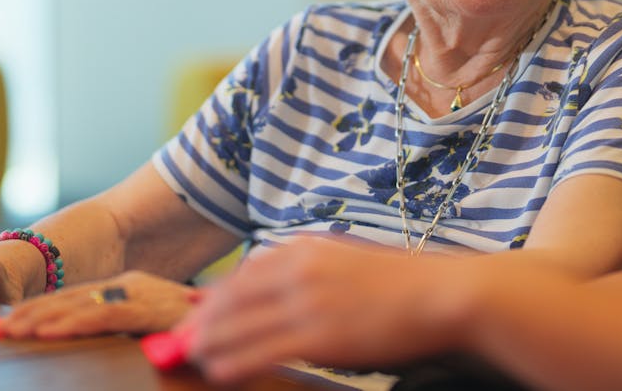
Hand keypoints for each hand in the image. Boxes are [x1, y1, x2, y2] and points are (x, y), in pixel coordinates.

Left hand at [0, 270, 198, 337]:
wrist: (238, 319)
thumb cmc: (197, 327)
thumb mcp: (155, 326)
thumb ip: (128, 327)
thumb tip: (98, 338)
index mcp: (129, 287)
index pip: (75, 296)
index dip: (41, 307)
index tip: (12, 321)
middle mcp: (130, 284)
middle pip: (70, 298)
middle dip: (31, 313)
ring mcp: (138, 293)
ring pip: (78, 305)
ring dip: (40, 319)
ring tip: (11, 331)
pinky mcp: (146, 309)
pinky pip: (101, 317)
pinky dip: (71, 324)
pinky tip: (48, 333)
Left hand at [189, 237, 463, 382]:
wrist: (443, 293)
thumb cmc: (405, 283)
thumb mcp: (350, 262)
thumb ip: (314, 272)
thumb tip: (282, 290)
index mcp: (307, 249)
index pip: (245, 273)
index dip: (214, 296)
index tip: (196, 311)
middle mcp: (300, 269)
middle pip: (233, 297)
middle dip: (201, 320)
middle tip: (178, 339)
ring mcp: (308, 302)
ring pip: (239, 324)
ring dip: (208, 342)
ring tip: (190, 357)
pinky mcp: (319, 335)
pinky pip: (261, 351)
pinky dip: (233, 362)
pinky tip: (218, 371)